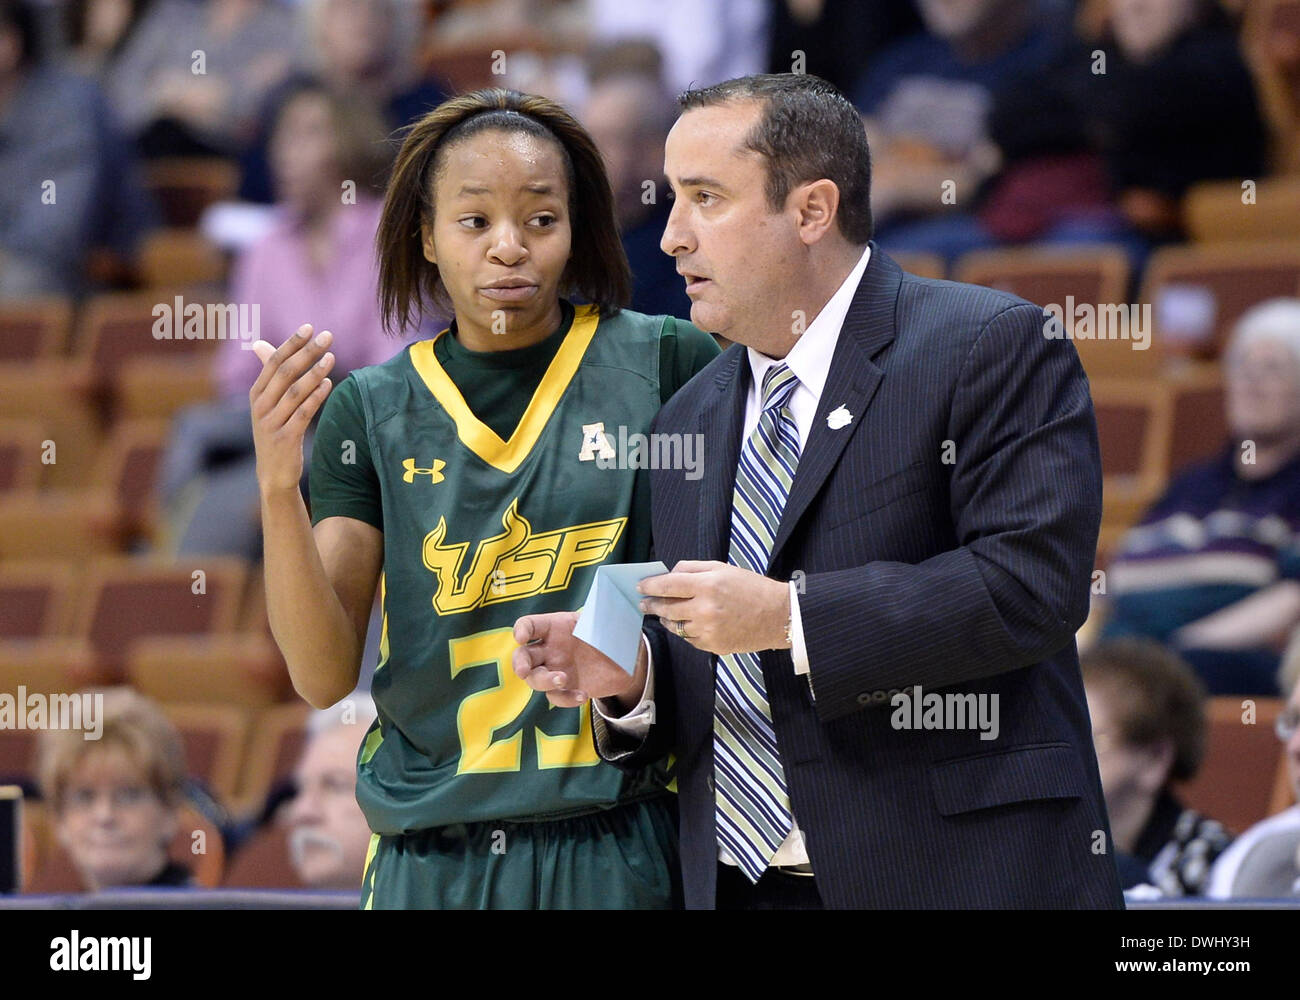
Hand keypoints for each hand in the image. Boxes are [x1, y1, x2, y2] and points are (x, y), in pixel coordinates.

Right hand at [249, 325, 334, 495]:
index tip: (309, 327)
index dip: (292, 343)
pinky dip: (316, 397)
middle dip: (307, 351)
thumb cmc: (274, 431)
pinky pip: (303, 413)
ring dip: (315, 372)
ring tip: (331, 357)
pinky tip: (329, 384)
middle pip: (285, 372)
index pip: (273, 361)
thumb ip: (268, 374)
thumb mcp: (266, 403)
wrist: (273, 473)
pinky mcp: (286, 438)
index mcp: (256, 393)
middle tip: (328, 336)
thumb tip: (257, 343)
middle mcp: (261, 406)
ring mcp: (272, 422)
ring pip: (295, 391)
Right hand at [512, 611, 644, 708]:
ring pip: (535, 679)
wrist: (624, 660)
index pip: (529, 624)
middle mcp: (549, 649)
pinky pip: (556, 697)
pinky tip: (582, 695)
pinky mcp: (565, 689)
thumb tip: (602, 604)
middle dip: (519, 664)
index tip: (521, 637)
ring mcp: (554, 670)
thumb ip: (599, 613)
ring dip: (544, 681)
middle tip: (524, 671)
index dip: (521, 629)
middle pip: (522, 656)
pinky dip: (566, 699)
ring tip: (562, 679)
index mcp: (554, 626)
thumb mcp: (606, 619)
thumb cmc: (610, 633)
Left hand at [638, 560, 789, 654]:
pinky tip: (688, 624)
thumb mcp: (723, 568)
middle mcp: (705, 609)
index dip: (650, 586)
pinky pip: (689, 639)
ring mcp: (708, 630)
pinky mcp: (713, 646)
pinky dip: (685, 631)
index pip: (668, 585)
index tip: (640, 587)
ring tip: (663, 614)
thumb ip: (693, 568)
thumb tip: (668, 574)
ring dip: (666, 619)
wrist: (778, 616)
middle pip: (666, 608)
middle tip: (644, 603)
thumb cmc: (751, 587)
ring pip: (674, 626)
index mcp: (708, 585)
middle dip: (652, 605)